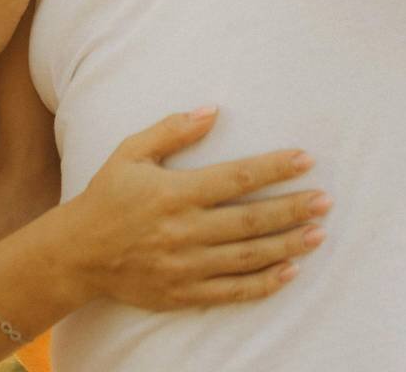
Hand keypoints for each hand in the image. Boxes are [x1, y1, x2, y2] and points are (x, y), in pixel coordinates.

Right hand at [64, 109, 329, 308]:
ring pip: (248, 257)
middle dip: (292, 209)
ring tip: (319, 234)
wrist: (79, 252)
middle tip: (326, 200)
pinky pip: (232, 292)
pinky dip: (263, 284)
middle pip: (250, 220)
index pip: (236, 178)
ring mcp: (186, 266)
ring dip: (287, 245)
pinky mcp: (184, 293)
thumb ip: (172, 130)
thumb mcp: (131, 151)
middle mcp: (184, 231)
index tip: (305, 159)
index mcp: (175, 193)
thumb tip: (213, 111)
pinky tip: (289, 273)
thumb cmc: (108, 194)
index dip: (274, 168)